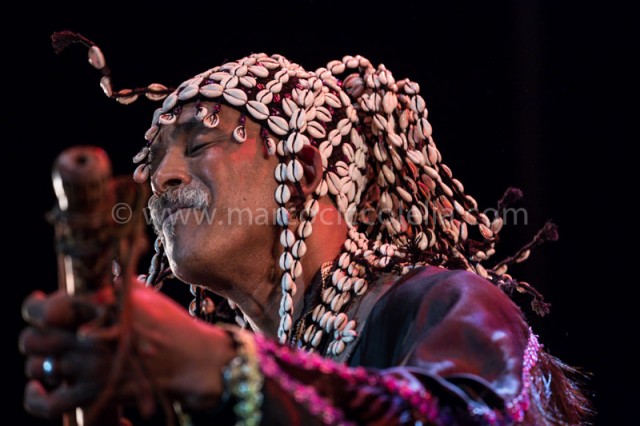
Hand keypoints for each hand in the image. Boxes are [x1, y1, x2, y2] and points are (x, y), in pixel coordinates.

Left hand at [20, 282, 235, 419]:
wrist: (194, 360)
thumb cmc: (173, 325)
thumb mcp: (145, 295)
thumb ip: (115, 285)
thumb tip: (99, 272)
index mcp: (100, 307)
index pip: (46, 308)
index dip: (38, 308)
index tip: (44, 307)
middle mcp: (90, 337)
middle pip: (34, 338)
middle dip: (40, 336)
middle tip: (53, 335)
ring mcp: (92, 367)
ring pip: (37, 367)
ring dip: (42, 363)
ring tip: (56, 359)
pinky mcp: (97, 394)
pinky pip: (49, 403)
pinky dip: (38, 398)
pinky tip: (43, 389)